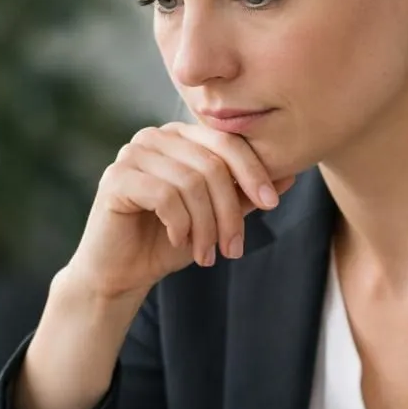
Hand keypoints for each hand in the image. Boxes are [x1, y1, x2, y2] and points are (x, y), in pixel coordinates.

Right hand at [64, 122, 296, 299]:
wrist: (122, 272)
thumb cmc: (168, 241)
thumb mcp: (216, 217)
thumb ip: (246, 195)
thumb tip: (291, 174)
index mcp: (181, 137)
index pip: (227, 142)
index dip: (254, 171)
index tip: (272, 203)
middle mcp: (155, 137)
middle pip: (211, 164)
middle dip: (230, 211)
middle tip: (233, 249)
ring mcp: (133, 154)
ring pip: (191, 182)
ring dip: (206, 226)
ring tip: (208, 254)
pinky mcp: (116, 178)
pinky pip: (165, 196)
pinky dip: (180, 225)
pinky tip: (179, 242)